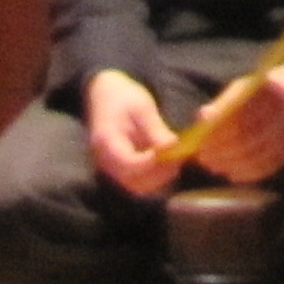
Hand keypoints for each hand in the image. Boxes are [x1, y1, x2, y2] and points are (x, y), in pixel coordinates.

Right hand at [86, 70, 184, 198]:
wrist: (104, 97)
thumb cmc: (124, 97)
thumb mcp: (142, 108)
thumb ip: (155, 130)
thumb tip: (173, 148)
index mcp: (106, 142)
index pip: (129, 164)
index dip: (152, 163)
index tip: (172, 151)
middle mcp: (105, 161)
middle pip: (133, 182)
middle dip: (159, 174)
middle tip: (179, 158)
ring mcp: (111, 169)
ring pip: (137, 186)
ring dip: (159, 178)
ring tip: (176, 159)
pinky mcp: (120, 171)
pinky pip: (138, 182)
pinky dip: (155, 177)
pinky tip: (168, 162)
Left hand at [196, 65, 283, 186]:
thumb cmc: (256, 94)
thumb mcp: (240, 91)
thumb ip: (222, 104)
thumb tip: (202, 116)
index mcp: (270, 92)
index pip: (239, 116)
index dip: (218, 132)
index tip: (200, 141)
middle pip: (247, 137)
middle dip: (221, 151)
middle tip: (203, 157)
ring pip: (256, 155)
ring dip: (230, 163)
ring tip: (213, 165)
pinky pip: (266, 167)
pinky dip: (246, 173)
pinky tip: (230, 173)